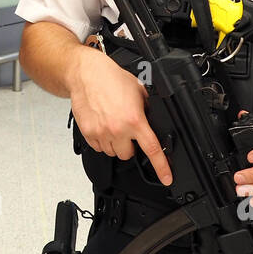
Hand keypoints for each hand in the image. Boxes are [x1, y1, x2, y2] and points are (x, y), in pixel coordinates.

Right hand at [67, 49, 171, 184]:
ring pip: (112, 153)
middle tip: (127, 131)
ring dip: (115, 144)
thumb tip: (154, 122)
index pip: (152, 149)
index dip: (162, 167)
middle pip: (128, 155)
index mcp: (134, 120)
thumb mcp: (139, 91)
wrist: (86, 74)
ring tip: (113, 124)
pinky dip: (102, 141)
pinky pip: (98, 148)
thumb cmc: (111, 79)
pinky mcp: (88, 133)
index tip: (166, 178)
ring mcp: (101, 133)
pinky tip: (102, 125)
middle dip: (129, 146)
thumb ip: (147, 109)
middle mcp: (118, 129)